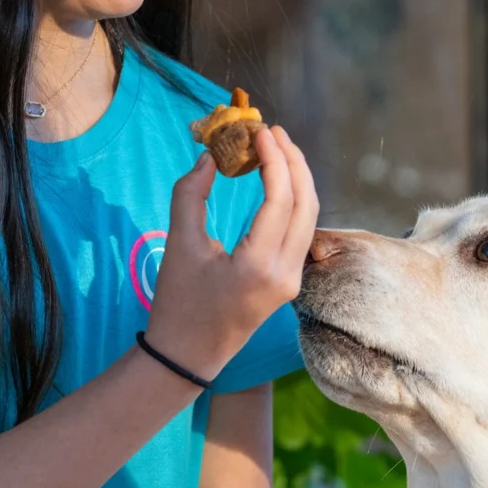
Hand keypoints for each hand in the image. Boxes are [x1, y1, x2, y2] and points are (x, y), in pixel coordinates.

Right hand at [145, 126, 318, 379]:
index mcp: (259, 265)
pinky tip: (279, 181)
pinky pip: (301, 232)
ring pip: (309, 218)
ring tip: (278, 149)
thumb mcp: (179, 246)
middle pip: (307, 205)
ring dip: (298, 180)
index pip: (282, 200)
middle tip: (274, 132)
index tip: (261, 131)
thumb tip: (210, 157)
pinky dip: (294, 201)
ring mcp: (293, 279)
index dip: (275, 159)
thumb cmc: (178, 303)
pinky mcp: (290, 281)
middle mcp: (286, 273)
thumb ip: (190, 195)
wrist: (188, 356)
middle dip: (295, 162)